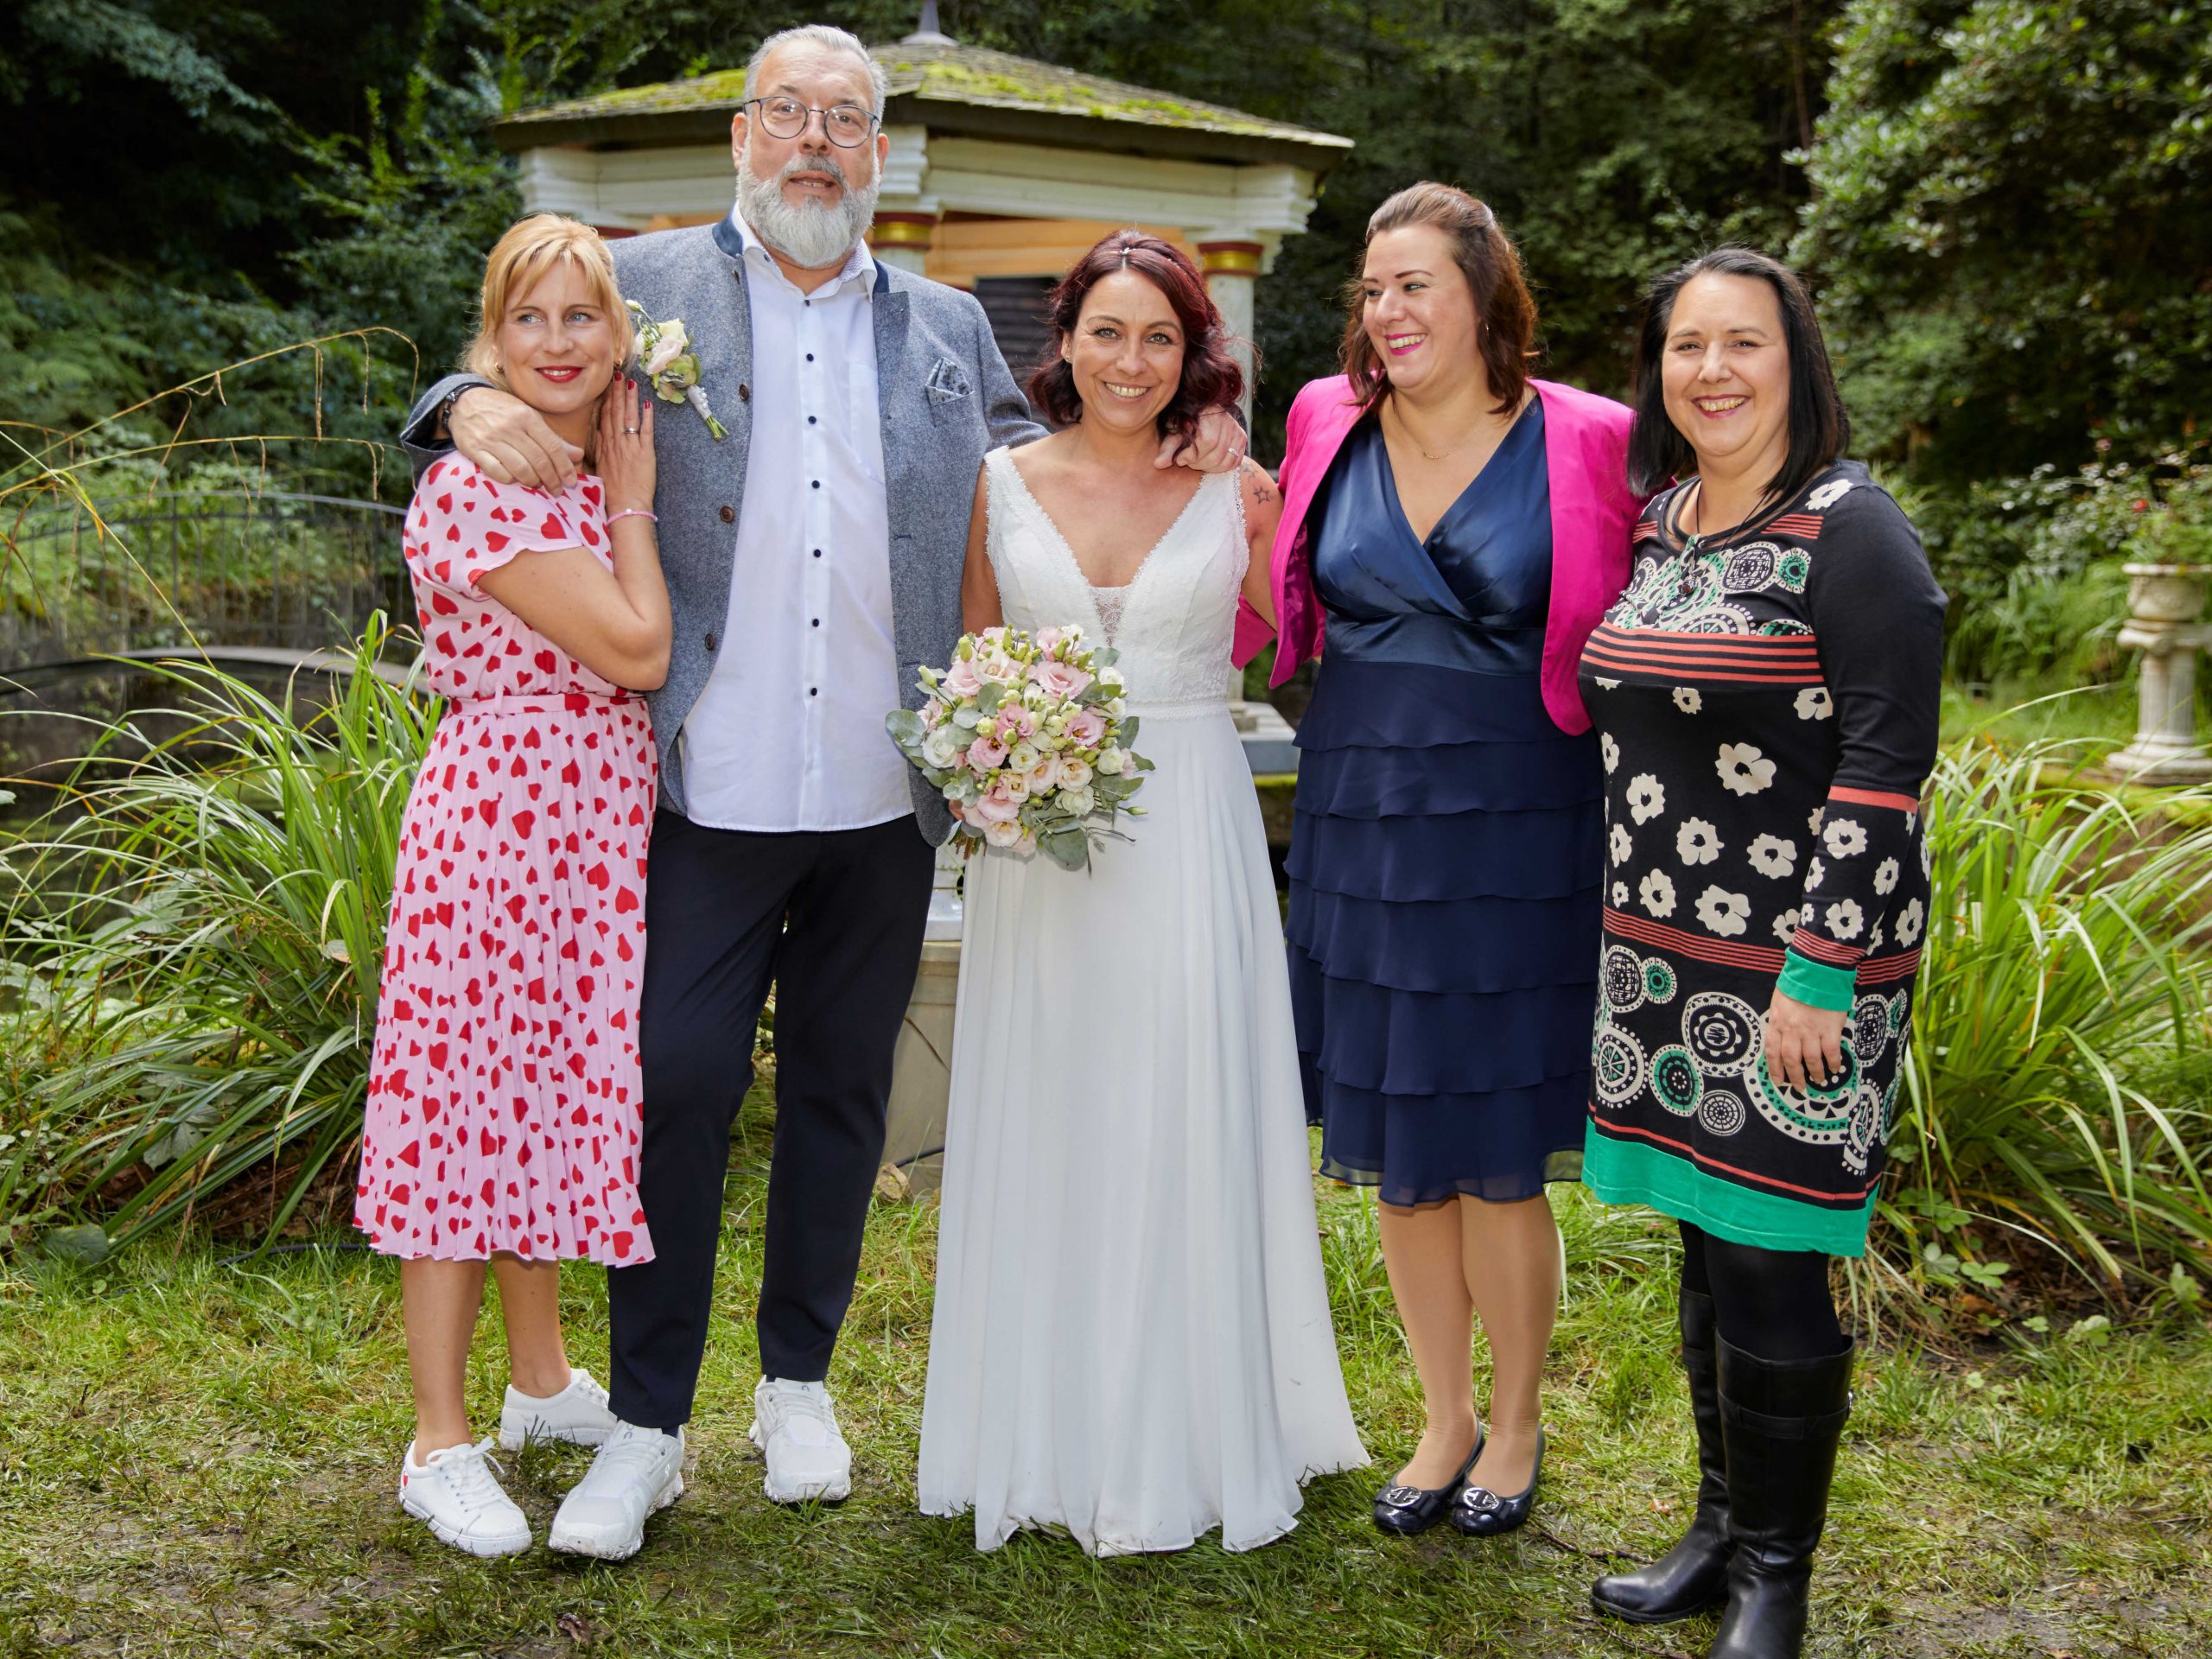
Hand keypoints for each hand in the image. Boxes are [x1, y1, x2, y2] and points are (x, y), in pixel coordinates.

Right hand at [450, 385, 583, 491]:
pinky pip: (497, 472)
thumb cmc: (502, 411)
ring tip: (536, 485)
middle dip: (551, 480)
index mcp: (527, 417)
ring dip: (532, 482)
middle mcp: (510, 427)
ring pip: (520, 468)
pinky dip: (509, 479)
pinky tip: (514, 479)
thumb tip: (578, 455)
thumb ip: (552, 438)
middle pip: (538, 461)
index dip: (564, 467)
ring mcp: (491, 439)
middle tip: (556, 490)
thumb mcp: (529, 417)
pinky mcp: (475, 450)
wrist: (464, 401)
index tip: (570, 482)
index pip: (552, 446)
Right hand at [596, 378, 655, 512]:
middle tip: (619, 375)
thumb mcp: (600, 467)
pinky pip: (646, 432)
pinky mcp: (645, 454)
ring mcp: (630, 447)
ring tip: (631, 383)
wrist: (625, 506)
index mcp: (605, 446)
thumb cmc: (612, 491)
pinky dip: (647, 418)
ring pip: (629, 418)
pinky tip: (648, 404)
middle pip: (615, 413)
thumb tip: (599, 433)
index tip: (608, 386)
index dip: (607, 400)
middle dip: (617, 393)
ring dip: (630, 399)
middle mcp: (616, 443)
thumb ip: (600, 448)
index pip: (605, 417)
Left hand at [1155, 404, 1247, 472]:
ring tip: (1197, 462)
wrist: (1201, 415)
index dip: (1192, 456)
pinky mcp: (1241, 439)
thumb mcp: (1173, 433)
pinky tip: (1208, 463)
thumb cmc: (1184, 424)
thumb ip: (1167, 448)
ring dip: (1209, 467)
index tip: (1180, 459)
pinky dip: (1220, 468)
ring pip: (1226, 461)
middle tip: (1188, 461)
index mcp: (1209, 412)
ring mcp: (1236, 429)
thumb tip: (1158, 464)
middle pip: (1216, 454)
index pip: (1207, 441)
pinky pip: (1234, 462)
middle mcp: (1226, 419)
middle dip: (1198, 463)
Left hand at [1764, 987, 1846, 1093]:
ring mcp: (1811, 1031)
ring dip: (1815, 1073)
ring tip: (1818, 1081)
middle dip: (1795, 1077)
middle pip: (1791, 1060)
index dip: (1774, 1069)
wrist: (1817, 972)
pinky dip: (1832, 1063)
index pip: (1772, 1052)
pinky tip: (1834, 1069)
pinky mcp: (1830, 1029)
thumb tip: (1780, 1037)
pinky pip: (1831, 1052)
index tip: (1778, 1081)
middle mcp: (1792, 1030)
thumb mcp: (1779, 1003)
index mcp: (1777, 1023)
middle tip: (1799, 1088)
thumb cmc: (1797, 985)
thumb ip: (1779, 1021)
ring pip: (1811, 1059)